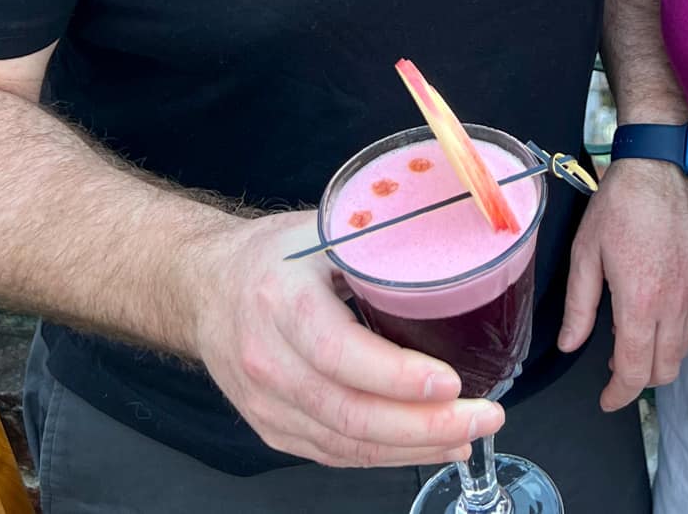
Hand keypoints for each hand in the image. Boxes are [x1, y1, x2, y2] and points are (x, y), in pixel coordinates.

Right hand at [190, 212, 502, 467]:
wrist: (204, 287)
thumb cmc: (270, 255)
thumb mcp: (322, 230)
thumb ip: (377, 239)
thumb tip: (451, 237)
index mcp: (281, 300)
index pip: (339, 353)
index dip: (398, 377)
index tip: (451, 382)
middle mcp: (269, 360)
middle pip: (349, 413)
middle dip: (425, 425)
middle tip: (483, 416)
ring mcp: (267, 402)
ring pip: (346, 443)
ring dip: (414, 447)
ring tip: (468, 434)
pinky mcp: (273, 427)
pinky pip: (334, 452)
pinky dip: (386, 456)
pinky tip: (428, 444)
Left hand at [558, 159, 687, 410]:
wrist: (663, 165)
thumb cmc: (621, 204)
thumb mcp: (585, 252)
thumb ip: (579, 306)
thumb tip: (570, 345)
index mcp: (640, 302)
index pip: (634, 371)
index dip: (618, 395)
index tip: (607, 399)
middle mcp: (675, 304)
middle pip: (664, 370)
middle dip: (639, 380)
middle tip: (617, 369)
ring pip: (684, 349)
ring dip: (660, 357)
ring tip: (636, 339)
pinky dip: (680, 333)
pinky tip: (662, 316)